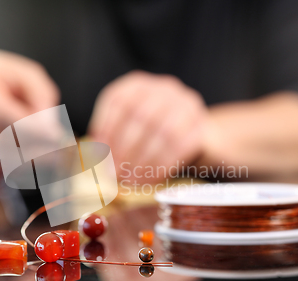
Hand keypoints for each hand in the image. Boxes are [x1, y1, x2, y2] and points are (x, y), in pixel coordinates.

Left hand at [89, 71, 208, 181]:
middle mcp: (164, 88)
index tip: (99, 153)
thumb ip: (113, 137)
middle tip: (114, 172)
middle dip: (124, 148)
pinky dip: (161, 166)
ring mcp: (186, 105)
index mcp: (139, 85)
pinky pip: (180, 147)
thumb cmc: (153, 134)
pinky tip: (149, 179)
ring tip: (130, 178)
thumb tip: (96, 158)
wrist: (195, 135)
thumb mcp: (130, 128)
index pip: (118, 100)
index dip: (106, 128)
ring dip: (143, 160)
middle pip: (140, 116)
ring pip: (162, 132)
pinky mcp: (201, 125)